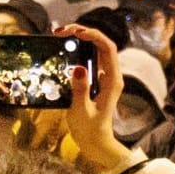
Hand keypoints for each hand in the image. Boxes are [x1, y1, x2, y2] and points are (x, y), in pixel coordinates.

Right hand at [56, 23, 129, 172]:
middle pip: (103, 45)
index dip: (93, 35)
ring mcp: (106, 78)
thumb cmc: (89, 129)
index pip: (108, 49)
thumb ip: (80, 89)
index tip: (74, 32)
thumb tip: (79, 68)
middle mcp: (112, 76)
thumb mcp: (81, 110)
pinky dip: (80, 50)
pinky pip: (92, 59)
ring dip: (82, 40)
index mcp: (112, 81)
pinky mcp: (98, 82)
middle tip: (61, 31)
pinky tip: (66, 49)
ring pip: (97, 50)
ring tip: (62, 35)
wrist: (96, 143)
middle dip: (85, 33)